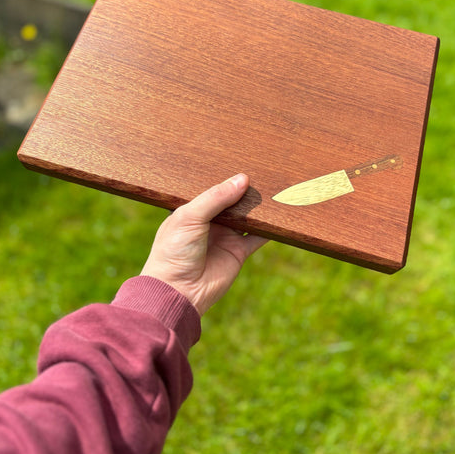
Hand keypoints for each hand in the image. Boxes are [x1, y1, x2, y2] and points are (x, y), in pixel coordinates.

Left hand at [141, 174, 267, 314]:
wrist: (178, 290)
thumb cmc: (174, 251)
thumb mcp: (190, 216)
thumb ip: (216, 197)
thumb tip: (243, 179)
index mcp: (192, 210)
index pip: (212, 189)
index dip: (225, 178)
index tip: (242, 162)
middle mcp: (210, 222)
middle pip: (232, 201)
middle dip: (245, 190)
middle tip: (264, 172)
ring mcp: (225, 236)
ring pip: (247, 217)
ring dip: (259, 207)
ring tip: (275, 189)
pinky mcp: (239, 252)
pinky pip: (258, 238)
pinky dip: (270, 229)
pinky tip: (280, 217)